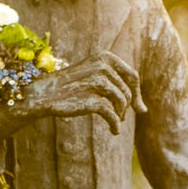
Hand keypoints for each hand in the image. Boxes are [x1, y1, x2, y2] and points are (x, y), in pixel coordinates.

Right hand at [11, 52, 137, 136]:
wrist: (43, 94)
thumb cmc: (70, 87)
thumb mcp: (94, 78)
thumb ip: (118, 87)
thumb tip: (144, 110)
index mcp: (105, 57)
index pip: (132, 76)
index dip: (137, 94)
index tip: (138, 108)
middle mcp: (102, 66)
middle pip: (128, 92)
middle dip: (126, 107)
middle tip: (120, 116)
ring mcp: (97, 82)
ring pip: (122, 102)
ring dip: (120, 115)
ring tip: (114, 122)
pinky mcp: (91, 99)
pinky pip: (112, 115)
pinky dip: (116, 125)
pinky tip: (114, 130)